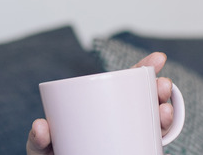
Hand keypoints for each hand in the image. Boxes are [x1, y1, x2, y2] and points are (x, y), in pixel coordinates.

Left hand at [26, 52, 174, 154]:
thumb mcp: (42, 145)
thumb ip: (37, 137)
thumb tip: (42, 126)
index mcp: (99, 110)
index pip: (124, 86)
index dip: (142, 71)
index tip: (159, 58)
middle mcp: (119, 124)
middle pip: (146, 104)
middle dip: (159, 92)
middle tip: (162, 85)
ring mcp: (127, 142)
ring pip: (155, 128)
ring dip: (164, 117)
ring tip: (164, 110)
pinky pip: (152, 148)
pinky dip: (161, 140)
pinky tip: (162, 131)